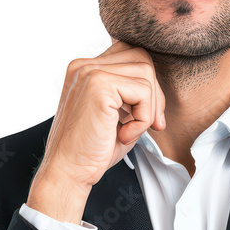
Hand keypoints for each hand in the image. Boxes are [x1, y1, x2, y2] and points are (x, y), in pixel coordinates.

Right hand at [27, 40, 166, 223]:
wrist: (69, 172)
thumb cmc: (92, 149)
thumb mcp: (118, 115)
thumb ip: (134, 95)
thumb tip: (160, 91)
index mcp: (86, 69)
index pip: (131, 56)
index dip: (147, 85)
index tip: (149, 117)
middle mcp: (85, 65)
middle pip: (142, 58)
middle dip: (155, 93)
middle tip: (152, 125)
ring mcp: (90, 72)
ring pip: (146, 74)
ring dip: (149, 109)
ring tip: (130, 132)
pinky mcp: (99, 86)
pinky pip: (144, 92)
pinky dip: (143, 118)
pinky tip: (124, 135)